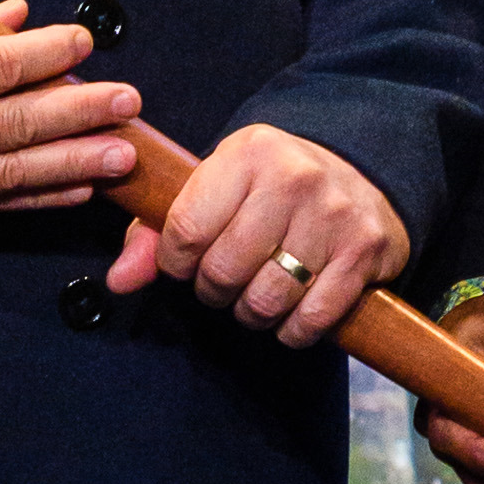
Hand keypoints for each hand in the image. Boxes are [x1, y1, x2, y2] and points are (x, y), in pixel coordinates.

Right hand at [0, 6, 138, 218]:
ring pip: (13, 173)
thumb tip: (12, 16)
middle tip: (128, 101)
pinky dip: (42, 198)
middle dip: (79, 113)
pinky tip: (81, 189)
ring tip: (123, 153)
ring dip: (75, 163)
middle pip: (14, 125)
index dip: (42, 55)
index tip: (84, 41)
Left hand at [102, 124, 405, 346]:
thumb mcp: (214, 187)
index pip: (186, 231)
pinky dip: (293, 330)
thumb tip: (119, 281)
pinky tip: (290, 314)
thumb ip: (155, 232)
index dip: (176, 263)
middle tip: (223, 283)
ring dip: (251, 314)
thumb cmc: (270, 186)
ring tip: (255, 297)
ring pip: (266, 301)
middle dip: (214, 291)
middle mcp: (293, 178)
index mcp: (248, 153)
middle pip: (224, 271)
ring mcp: (333, 216)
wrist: (362, 171)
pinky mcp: (363, 252)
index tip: (186, 263)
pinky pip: (312, 319)